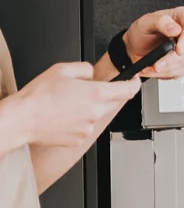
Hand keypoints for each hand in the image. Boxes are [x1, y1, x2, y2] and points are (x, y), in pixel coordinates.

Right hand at [12, 62, 139, 148]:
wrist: (23, 119)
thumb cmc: (39, 97)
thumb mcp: (62, 69)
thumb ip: (84, 68)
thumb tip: (91, 74)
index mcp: (95, 94)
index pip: (127, 90)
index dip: (135, 84)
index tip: (135, 81)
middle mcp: (95, 113)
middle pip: (113, 103)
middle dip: (105, 95)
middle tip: (85, 91)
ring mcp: (88, 128)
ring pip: (97, 115)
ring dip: (89, 109)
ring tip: (67, 104)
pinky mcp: (80, 139)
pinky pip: (86, 127)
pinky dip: (79, 121)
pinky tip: (64, 116)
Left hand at [123, 7, 183, 78]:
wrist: (136, 48)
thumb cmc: (142, 32)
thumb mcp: (146, 22)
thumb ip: (161, 22)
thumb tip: (175, 29)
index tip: (178, 50)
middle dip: (172, 60)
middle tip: (156, 64)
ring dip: (167, 69)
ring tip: (150, 67)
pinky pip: (182, 71)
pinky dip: (166, 73)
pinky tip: (156, 69)